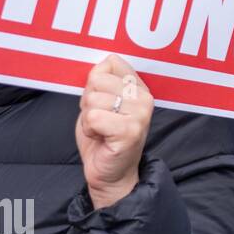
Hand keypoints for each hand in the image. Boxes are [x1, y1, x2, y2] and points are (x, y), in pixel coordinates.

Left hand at [75, 55, 153, 209]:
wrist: (111, 173)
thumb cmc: (103, 138)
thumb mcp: (100, 102)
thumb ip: (103, 80)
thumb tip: (105, 60)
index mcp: (139, 87)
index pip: (111, 63)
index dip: (95, 83)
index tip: (103, 100)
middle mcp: (144, 98)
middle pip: (98, 80)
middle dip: (89, 101)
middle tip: (100, 118)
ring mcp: (140, 114)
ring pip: (93, 99)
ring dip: (88, 117)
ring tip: (100, 129)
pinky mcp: (130, 131)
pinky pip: (93, 117)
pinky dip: (89, 129)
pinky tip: (100, 136)